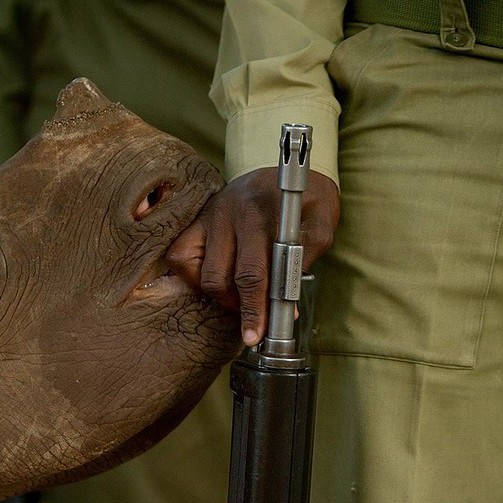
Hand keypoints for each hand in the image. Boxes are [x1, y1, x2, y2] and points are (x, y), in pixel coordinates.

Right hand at [166, 167, 339, 345]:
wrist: (287, 170)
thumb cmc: (306, 200)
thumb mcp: (322, 221)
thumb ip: (308, 256)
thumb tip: (288, 302)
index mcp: (261, 212)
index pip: (253, 271)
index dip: (256, 307)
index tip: (259, 332)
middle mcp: (229, 212)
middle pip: (222, 277)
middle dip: (239, 309)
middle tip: (254, 326)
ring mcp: (209, 216)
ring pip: (200, 272)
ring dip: (220, 295)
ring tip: (240, 298)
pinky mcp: (197, 221)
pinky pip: (180, 257)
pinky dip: (194, 277)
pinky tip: (217, 281)